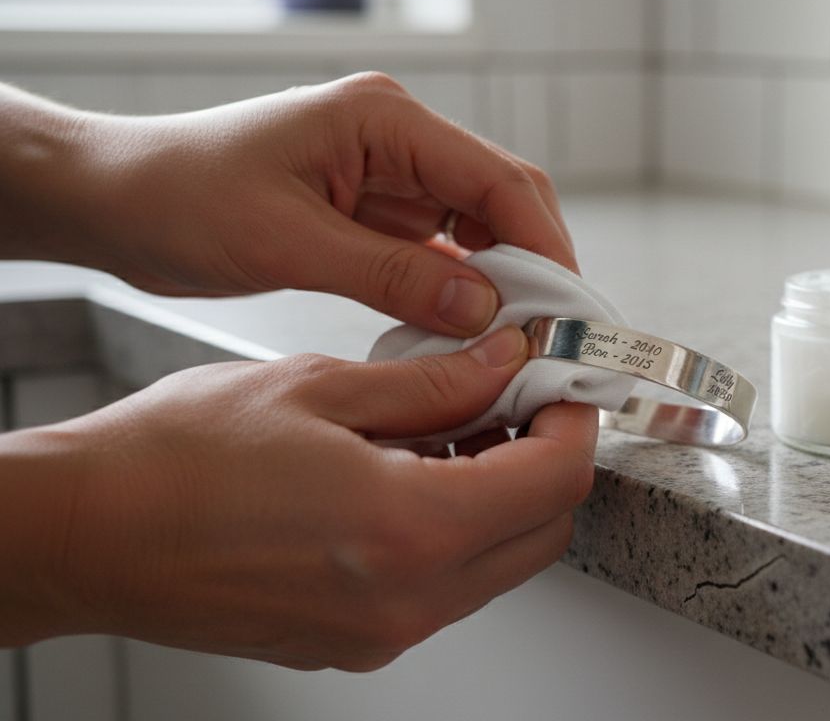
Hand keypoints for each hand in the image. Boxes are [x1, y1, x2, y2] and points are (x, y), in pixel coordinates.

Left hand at [0, 73, 573, 335]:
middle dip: (534, 265)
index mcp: (385, 121)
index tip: (566, 307)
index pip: (497, 178)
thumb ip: (392, 274)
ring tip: (515, 344)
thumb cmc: (179, 197)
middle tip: (551, 334)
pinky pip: (437, 253)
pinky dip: (457, 292)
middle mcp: (397, 140)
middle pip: (501, 200)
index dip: (543, 244)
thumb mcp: (289, 242)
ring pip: (477, 230)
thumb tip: (482, 310)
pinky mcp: (371, 213)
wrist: (115, 200)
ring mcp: (387, 176)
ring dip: (499, 284)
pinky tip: (466, 335)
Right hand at [0, 326, 596, 669]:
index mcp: (411, 531)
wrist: (86, 534)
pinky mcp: (353, 641)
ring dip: (502, 496)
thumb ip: (434, 383)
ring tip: (457, 427)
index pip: (555, 480)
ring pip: (498, 564)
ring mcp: (381, 632)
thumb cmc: (177, 459)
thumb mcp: (321, 388)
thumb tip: (503, 360)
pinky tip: (414, 473)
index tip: (560, 383)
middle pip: (543, 532)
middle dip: (548, 460)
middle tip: (516, 398)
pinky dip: (455, 530)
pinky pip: (444, 588)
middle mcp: (408, 600)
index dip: (574, 422)